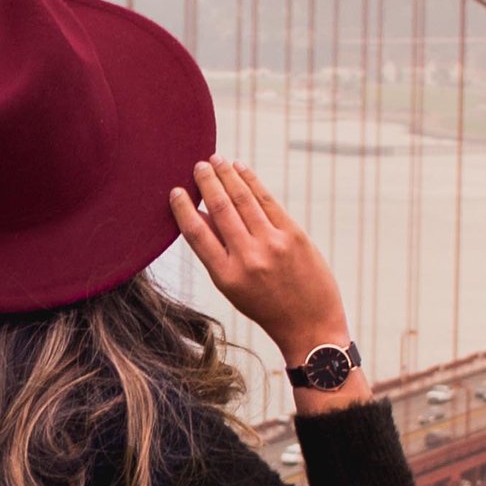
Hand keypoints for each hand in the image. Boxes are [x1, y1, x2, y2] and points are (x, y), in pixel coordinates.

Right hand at [168, 159, 359, 378]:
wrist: (310, 326)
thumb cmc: (267, 307)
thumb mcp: (233, 289)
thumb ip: (217, 252)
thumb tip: (200, 214)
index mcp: (226, 276)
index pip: (197, 234)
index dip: (183, 209)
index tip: (176, 191)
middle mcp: (248, 258)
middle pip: (220, 209)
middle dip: (207, 182)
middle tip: (198, 165)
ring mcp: (273, 245)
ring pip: (243, 199)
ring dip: (227, 175)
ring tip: (217, 160)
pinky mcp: (294, 235)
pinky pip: (268, 201)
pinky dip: (252, 181)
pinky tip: (241, 169)